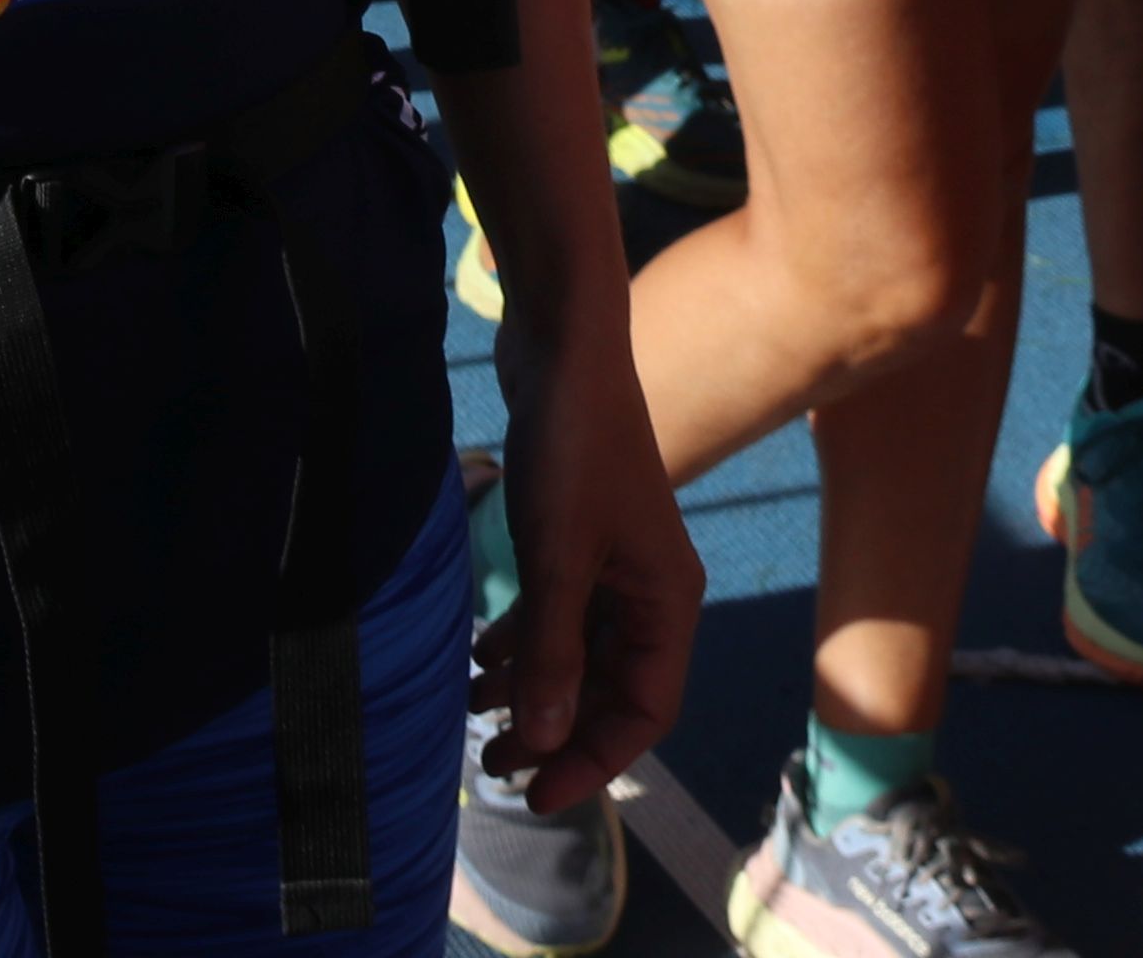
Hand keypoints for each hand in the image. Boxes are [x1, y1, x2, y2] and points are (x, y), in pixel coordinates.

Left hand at [474, 320, 700, 817]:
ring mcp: (615, 565)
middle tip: (492, 767)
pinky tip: (481, 660)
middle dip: (556, 732)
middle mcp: (650, 593)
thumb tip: (546, 742)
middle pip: (610, 690)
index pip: (644, 711)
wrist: (562, 348)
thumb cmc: (572, 450)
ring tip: (475, 721)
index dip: (593, 760)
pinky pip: (559, 615)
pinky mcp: (578, 539)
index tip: (535, 795)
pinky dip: (524, 643)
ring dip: (534, 691)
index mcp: (667, 604)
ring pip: (580, 655)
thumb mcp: (558, 560)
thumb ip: (554, 653)